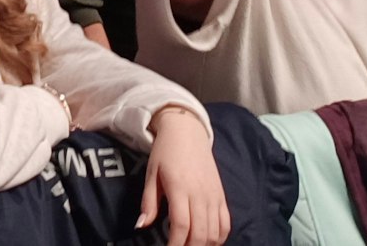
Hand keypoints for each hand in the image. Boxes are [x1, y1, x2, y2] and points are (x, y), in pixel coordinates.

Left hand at [140, 107, 229, 245]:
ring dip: (204, 245)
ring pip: (214, 232)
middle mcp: (200, 194)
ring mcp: (214, 195)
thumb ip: (149, 202)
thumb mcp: (151, 174)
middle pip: (200, 233)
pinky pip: (225, 223)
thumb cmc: (165, 152)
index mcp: (180, 188)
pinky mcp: (221, 195)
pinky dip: (219, 237)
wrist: (187, 131)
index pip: (181, 225)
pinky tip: (207, 242)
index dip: (175, 244)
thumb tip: (141, 226)